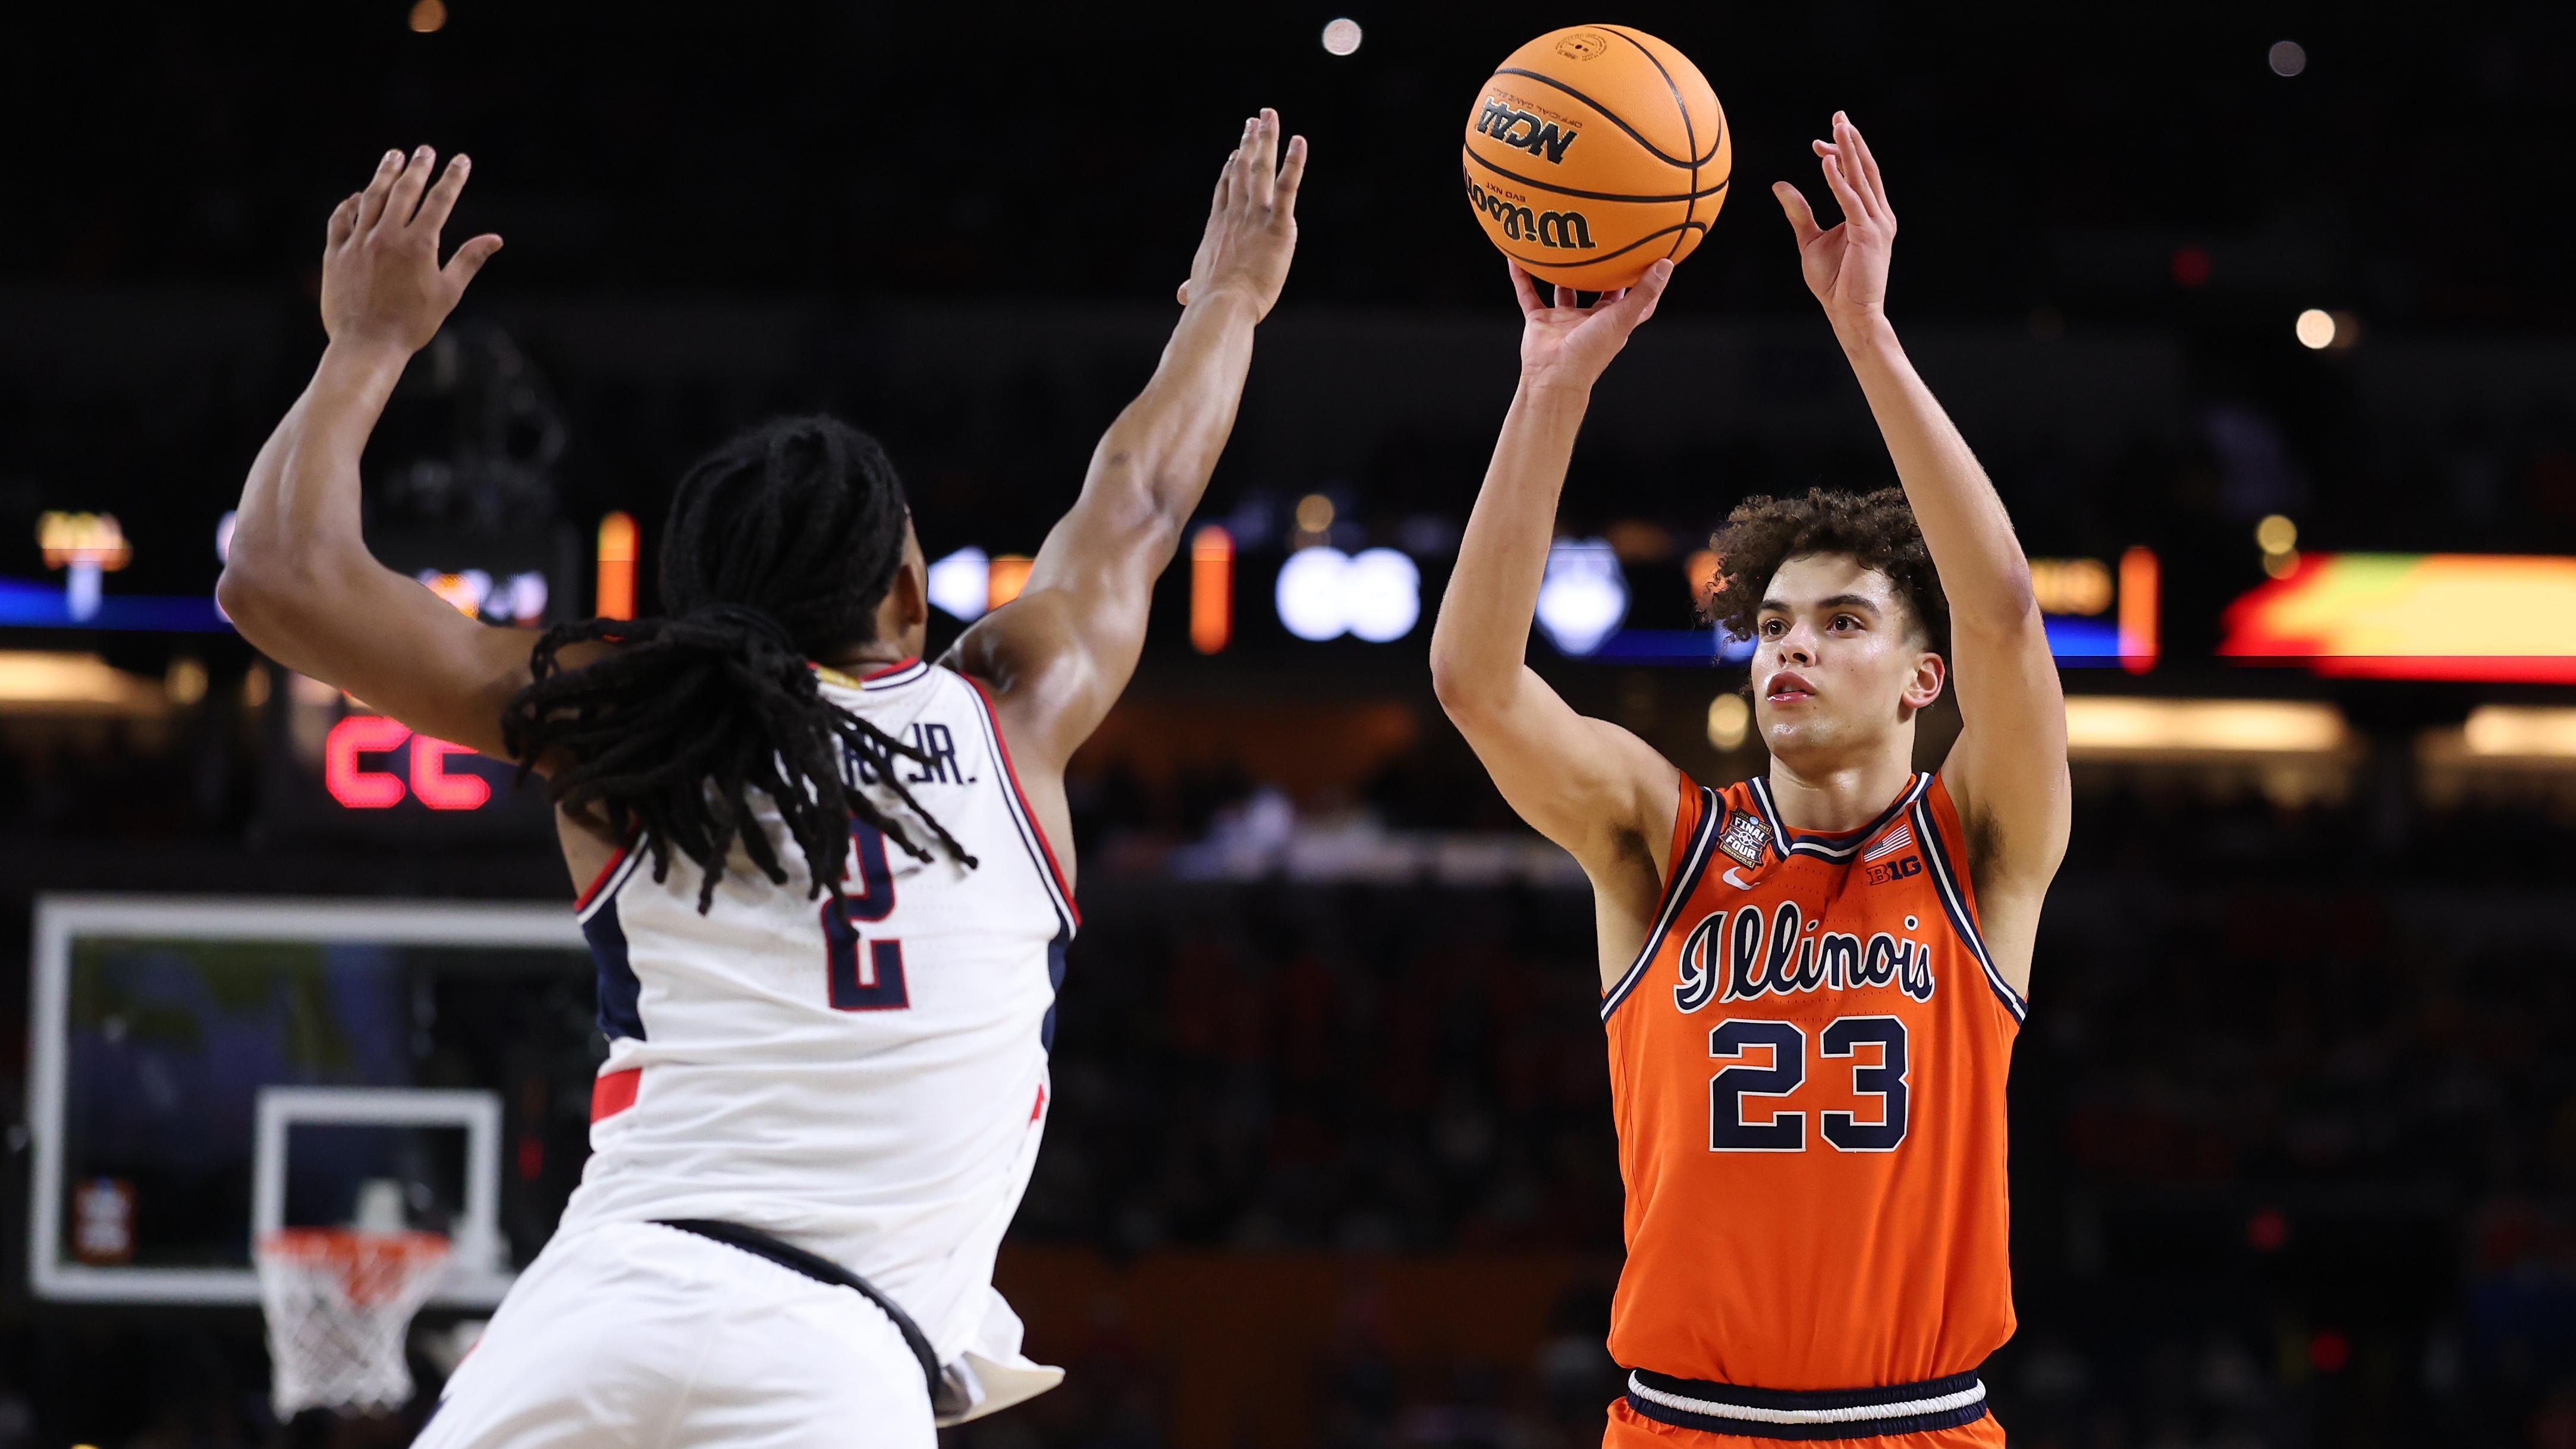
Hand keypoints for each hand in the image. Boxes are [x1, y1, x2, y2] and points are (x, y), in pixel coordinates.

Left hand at [320, 146, 503, 353]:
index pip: (439, 201)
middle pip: (405, 190)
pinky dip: (350, 204)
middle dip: (418, 167)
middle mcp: (387, 236)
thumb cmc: (413, 324)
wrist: (367, 344)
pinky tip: (357, 196)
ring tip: (393, 157)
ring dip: (384, 174)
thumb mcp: (448, 293)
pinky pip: (341, 219)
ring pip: (372, 197)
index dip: (452, 178)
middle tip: (425, 150)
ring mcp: (359, 241)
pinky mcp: (337, 252)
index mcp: (419, 245)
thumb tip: (495, 239)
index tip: (460, 160)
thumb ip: (469, 260)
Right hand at [1174, 109, 1304, 318]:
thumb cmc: (1210, 302)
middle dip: (1250, 142)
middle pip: (1242, 169)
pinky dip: (1295, 162)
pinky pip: (1288, 186)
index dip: (1231, 168)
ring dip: (1266, 140)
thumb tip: (1184, 295)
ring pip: (1261, 169)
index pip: (1226, 189)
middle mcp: (1235, 214)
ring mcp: (1255, 215)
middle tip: (1255, 119)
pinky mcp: (1278, 224)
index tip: (1237, 151)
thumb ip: (1192, 287)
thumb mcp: (1198, 289)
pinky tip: (1299, 140)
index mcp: (1218, 227)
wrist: (1223, 304)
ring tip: (1269, 116)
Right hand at [1510, 258, 1672, 390]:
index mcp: (1612, 322)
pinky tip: (1517, 258)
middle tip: (1604, 243)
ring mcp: (1563, 320)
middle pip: (1597, 292)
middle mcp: (1588, 320)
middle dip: (1601, 272)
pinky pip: (1528, 294)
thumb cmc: (1591, 352)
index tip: (1651, 261)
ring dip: (1561, 272)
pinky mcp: (1540, 321)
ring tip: (1562, 245)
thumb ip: (1643, 291)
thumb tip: (1666, 264)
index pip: (1633, 301)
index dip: (1644, 284)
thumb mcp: (1622, 317)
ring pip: (1562, 290)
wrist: (1554, 376)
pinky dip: (1521, 277)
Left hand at [1774, 111, 1894, 340]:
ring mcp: (1876, 223)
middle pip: (1865, 168)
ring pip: (1861, 178)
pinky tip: (1827, 162)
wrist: (1849, 313)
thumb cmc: (1834, 282)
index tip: (1820, 139)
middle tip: (1839, 114)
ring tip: (1837, 127)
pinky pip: (1852, 201)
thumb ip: (1798, 211)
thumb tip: (1779, 185)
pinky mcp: (1868, 234)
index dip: (1841, 153)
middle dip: (1851, 140)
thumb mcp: (1810, 240)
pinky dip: (1839, 181)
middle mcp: (1878, 214)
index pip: (1857, 174)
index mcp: (1869, 214)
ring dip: (1848, 151)